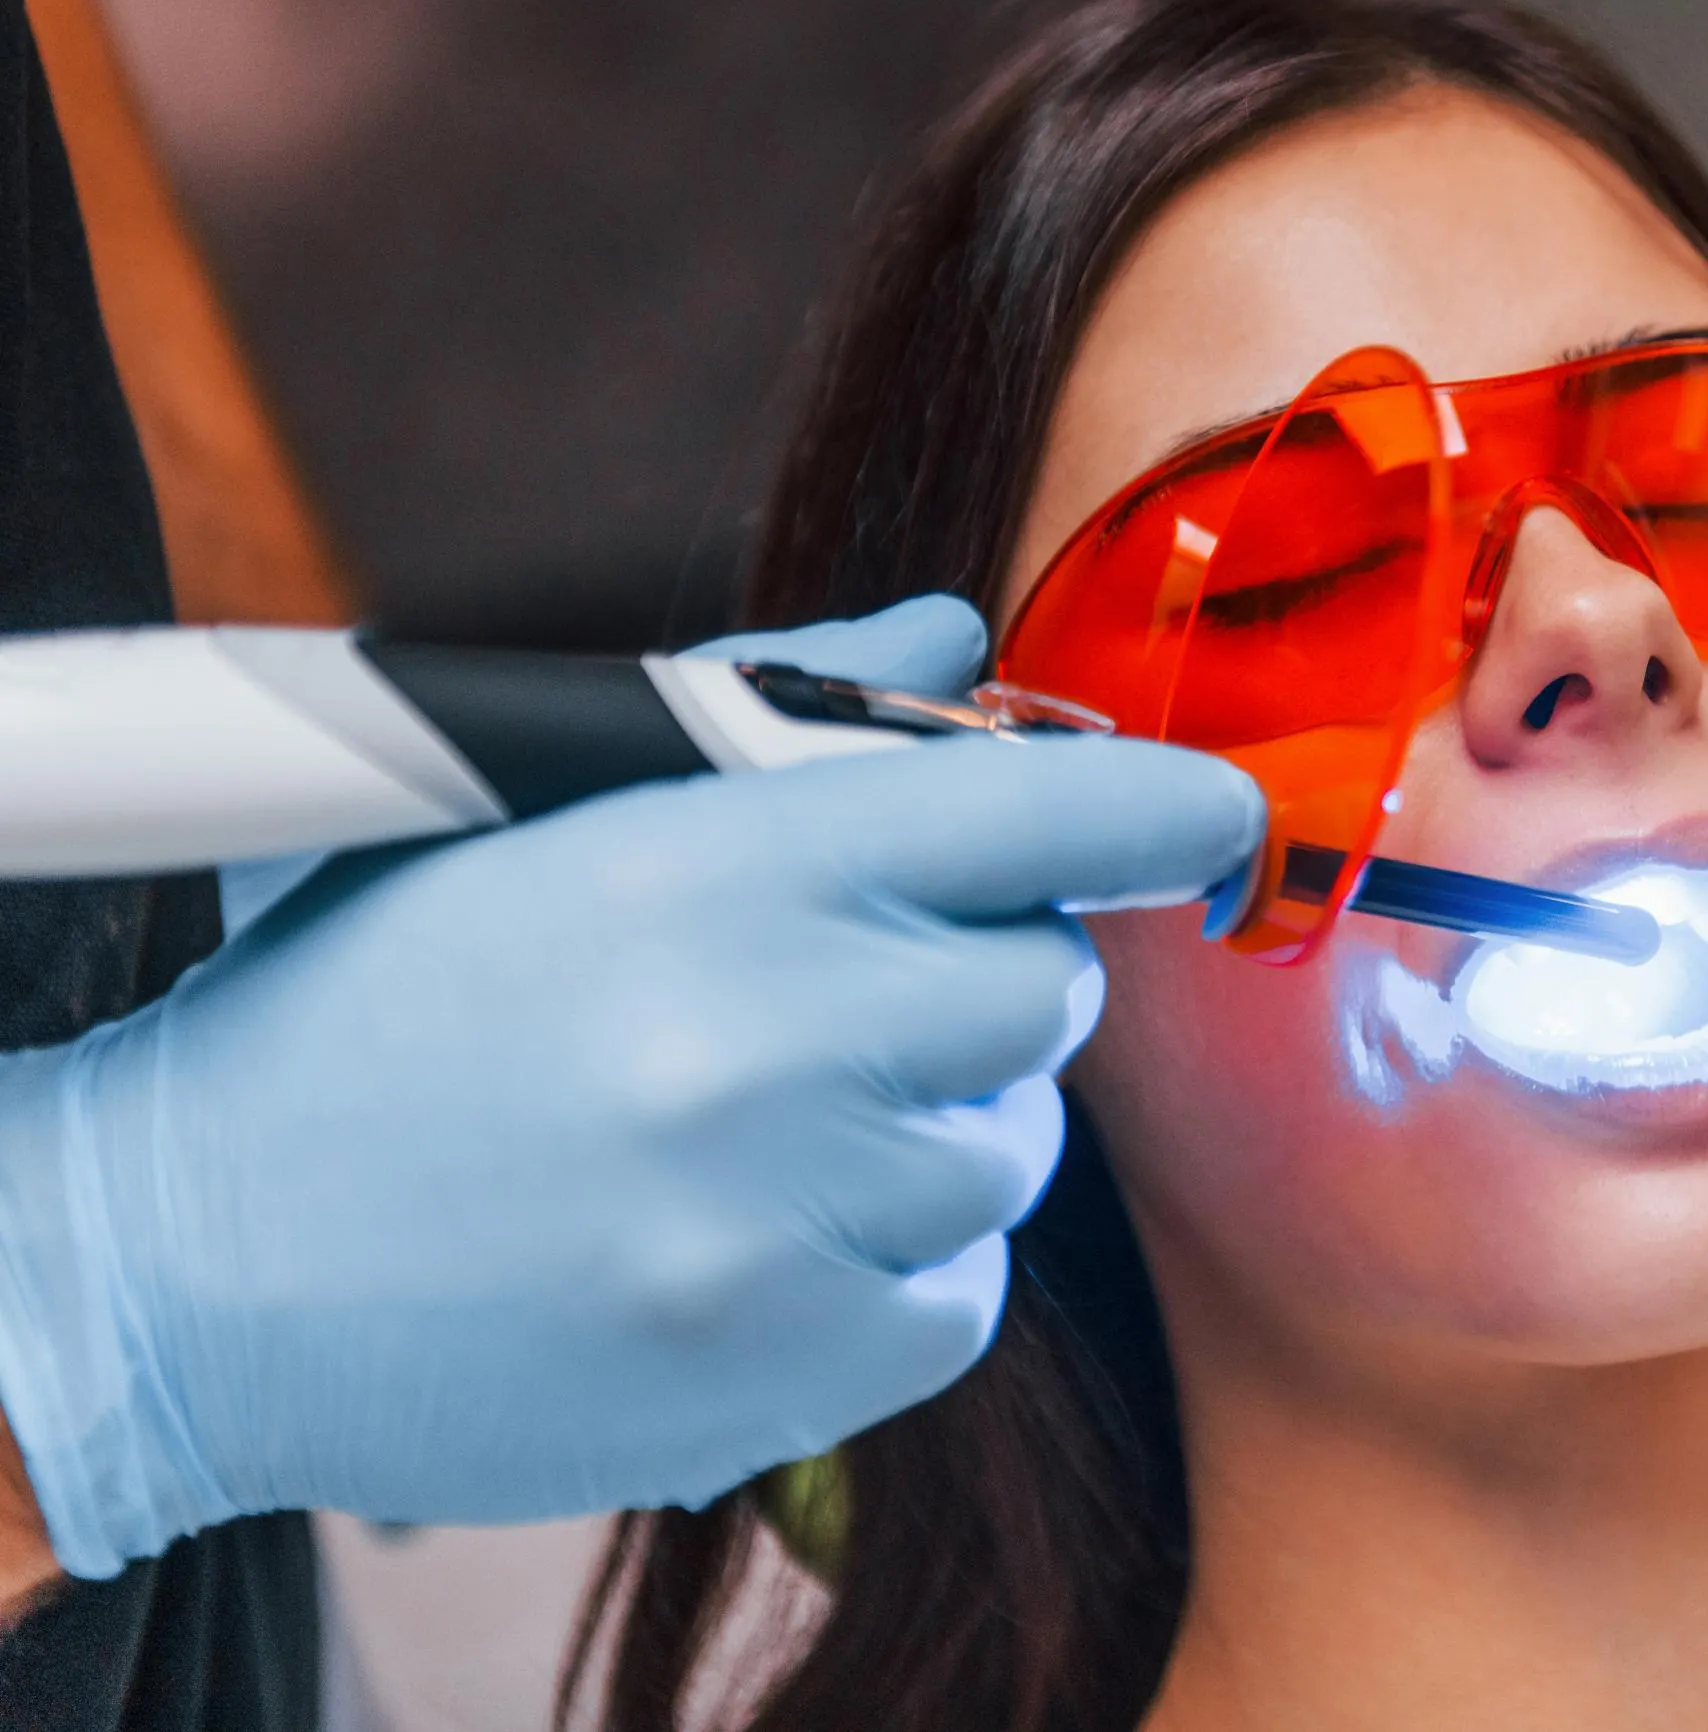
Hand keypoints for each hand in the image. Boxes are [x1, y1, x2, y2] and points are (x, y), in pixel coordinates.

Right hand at [0, 596, 1261, 1576]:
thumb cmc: (364, 1004)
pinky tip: (758, 1234)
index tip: (1216, 816)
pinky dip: (896, 1262)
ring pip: (1013, 1148)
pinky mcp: (782, 1369)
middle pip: (1042, 989)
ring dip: (931, 1127)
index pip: (1032, 814)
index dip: (1154, 809)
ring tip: (762, 1126)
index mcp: (713, 865)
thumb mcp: (529, 810)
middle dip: (974, 981)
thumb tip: (961, 640)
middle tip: (842, 993)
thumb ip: (777, 716)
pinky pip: (963, 1294)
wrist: (187, 1260)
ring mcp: (781, 1217)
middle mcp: (768, 1037)